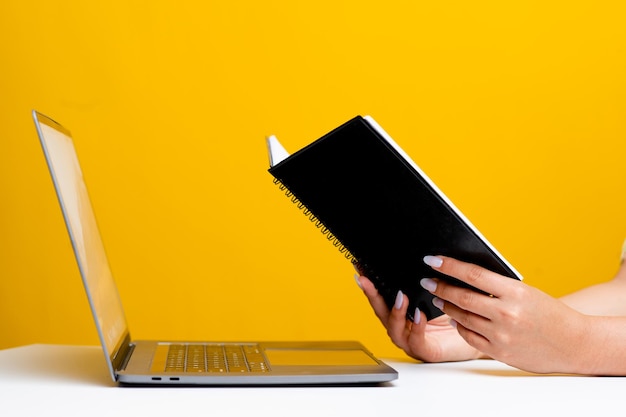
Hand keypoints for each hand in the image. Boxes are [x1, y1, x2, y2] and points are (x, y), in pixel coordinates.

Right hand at [357, 275, 484, 362]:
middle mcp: (402, 325)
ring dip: (395, 312)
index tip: (360, 268)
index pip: (381, 295)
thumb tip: (424, 255)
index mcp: (402, 310)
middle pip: (380, 310)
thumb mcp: (439, 290)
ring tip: (400, 297)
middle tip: (366, 280)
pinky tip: (419, 316)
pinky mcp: (425, 350)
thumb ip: (428, 277)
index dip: (369, 283)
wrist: (478, 333)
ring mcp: (411, 339)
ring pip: (394, 328)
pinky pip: (416, 341)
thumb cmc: (457, 311)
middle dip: (371, 294)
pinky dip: (416, 328)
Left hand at [421, 255, 589, 373]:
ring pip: (462, 317)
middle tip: (427, 281)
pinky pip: (469, 336)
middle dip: (440, 287)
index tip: (432, 260)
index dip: (448, 266)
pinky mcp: (499, 352)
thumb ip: (496, 286)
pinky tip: (454, 318)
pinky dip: (459, 326)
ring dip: (446, 307)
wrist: (573, 343)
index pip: (473, 274)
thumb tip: (463, 275)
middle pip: (462, 297)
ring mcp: (502, 335)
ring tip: (438, 298)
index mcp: (515, 292)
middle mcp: (506, 313)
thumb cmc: (548, 313)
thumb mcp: (525, 291)